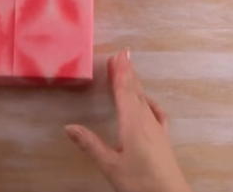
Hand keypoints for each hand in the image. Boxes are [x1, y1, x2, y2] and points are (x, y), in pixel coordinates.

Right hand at [65, 50, 191, 191]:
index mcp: (132, 123)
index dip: (121, 73)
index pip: (125, 92)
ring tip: (130, 70)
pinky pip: (156, 113)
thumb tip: (68, 127)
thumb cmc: (140, 182)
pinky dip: (150, 102)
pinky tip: (149, 102)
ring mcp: (158, 129)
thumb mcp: (110, 166)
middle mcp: (146, 121)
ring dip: (137, 84)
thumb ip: (90, 145)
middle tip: (123, 53)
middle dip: (128, 72)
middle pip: (136, 91)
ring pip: (145, 100)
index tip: (118, 55)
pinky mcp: (163, 139)